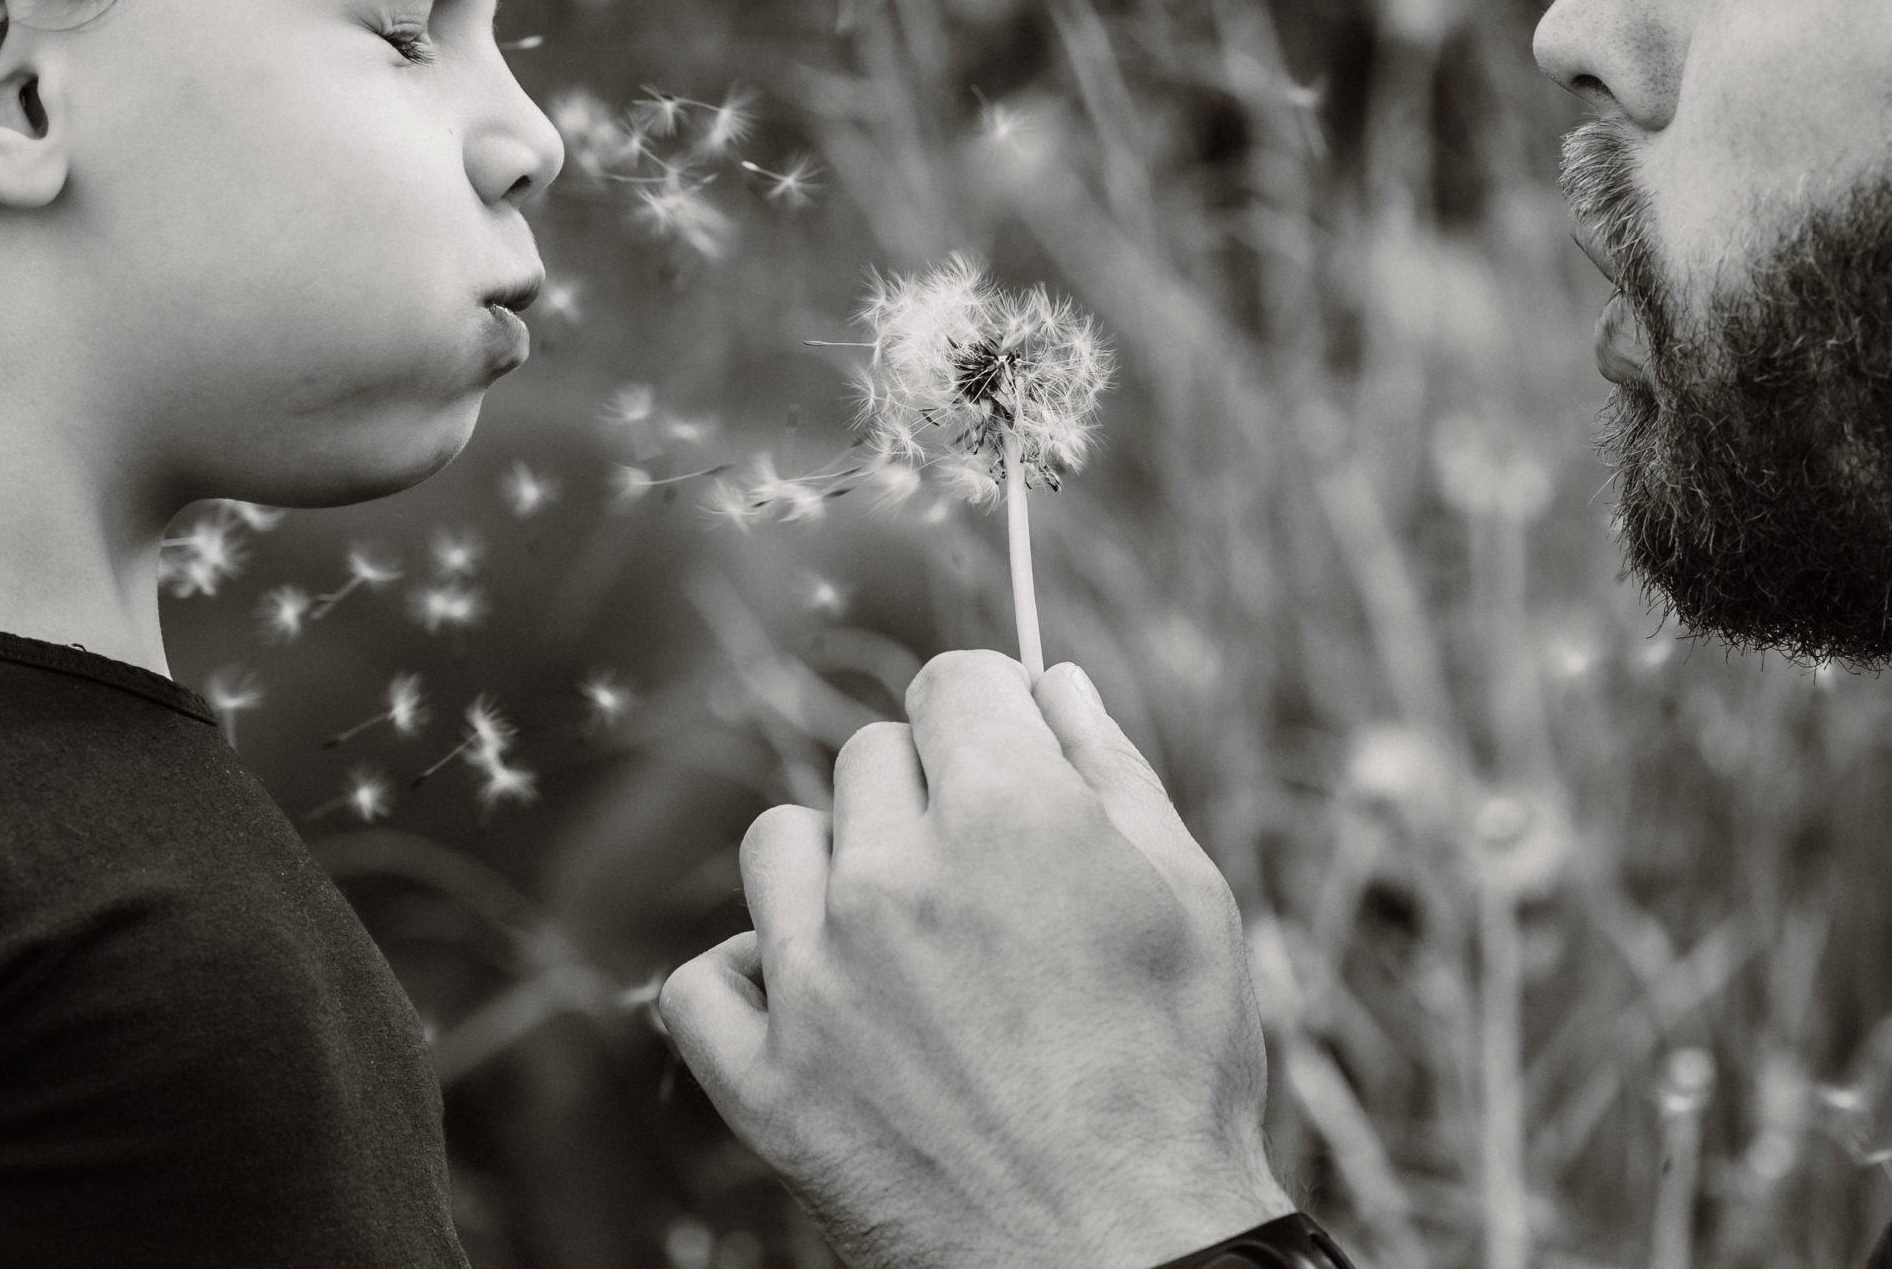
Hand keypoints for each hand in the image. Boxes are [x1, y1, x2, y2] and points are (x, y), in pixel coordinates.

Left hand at [660, 651, 1289, 1268]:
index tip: (1004, 758)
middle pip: (870, 757)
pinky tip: (818, 1004)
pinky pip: (703, 982)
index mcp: (1008, 814)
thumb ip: (1111, 768)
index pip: (952, 681)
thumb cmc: (1177, 1076)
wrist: (1125, 1262)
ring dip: (834, 872)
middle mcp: (894, 877)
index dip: (988, 713)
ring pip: (780, 845)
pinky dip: (749, 984)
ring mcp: (817, 980)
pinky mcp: (766, 1081)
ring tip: (906, 943)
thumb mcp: (1188, 898)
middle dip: (928, 796)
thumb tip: (1050, 680)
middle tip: (987, 883)